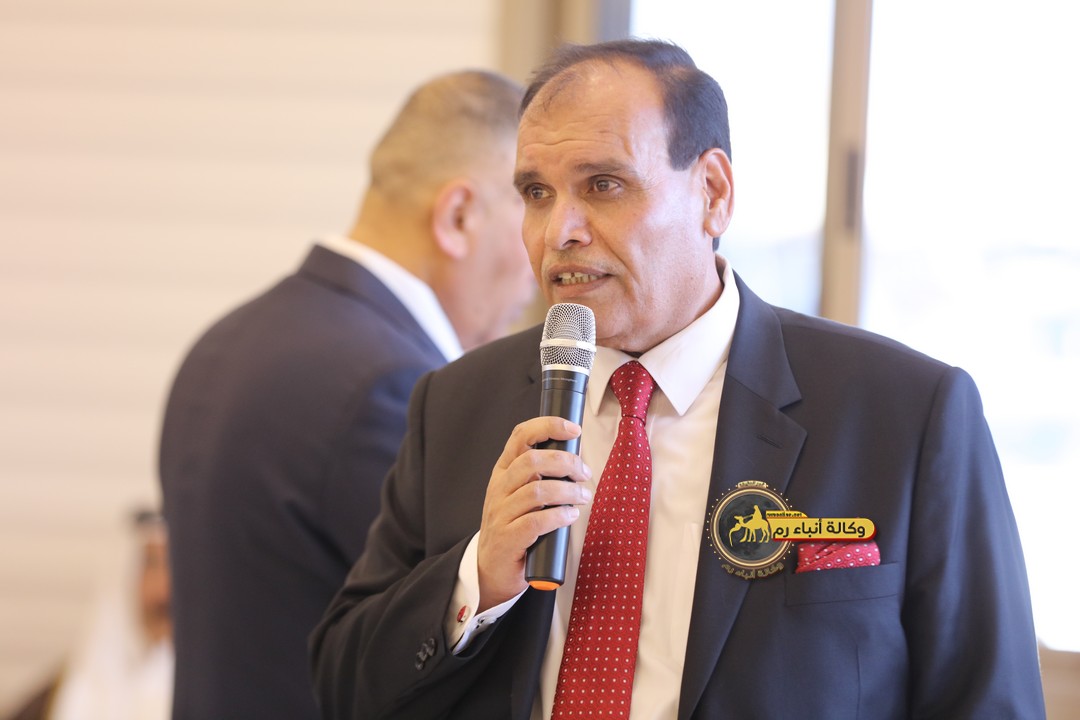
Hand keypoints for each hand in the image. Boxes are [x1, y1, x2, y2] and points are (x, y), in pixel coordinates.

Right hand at [476, 417, 592, 610]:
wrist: (489, 570)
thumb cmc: (513, 528)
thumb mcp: (521, 496)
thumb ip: (541, 477)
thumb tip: (577, 460)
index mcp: (503, 472)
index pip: (521, 436)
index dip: (548, 427)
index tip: (574, 430)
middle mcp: (499, 488)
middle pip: (532, 462)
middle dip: (565, 462)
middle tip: (584, 473)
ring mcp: (501, 514)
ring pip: (536, 491)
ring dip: (568, 491)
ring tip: (583, 496)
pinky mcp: (507, 538)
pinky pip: (535, 522)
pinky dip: (558, 516)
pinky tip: (571, 516)